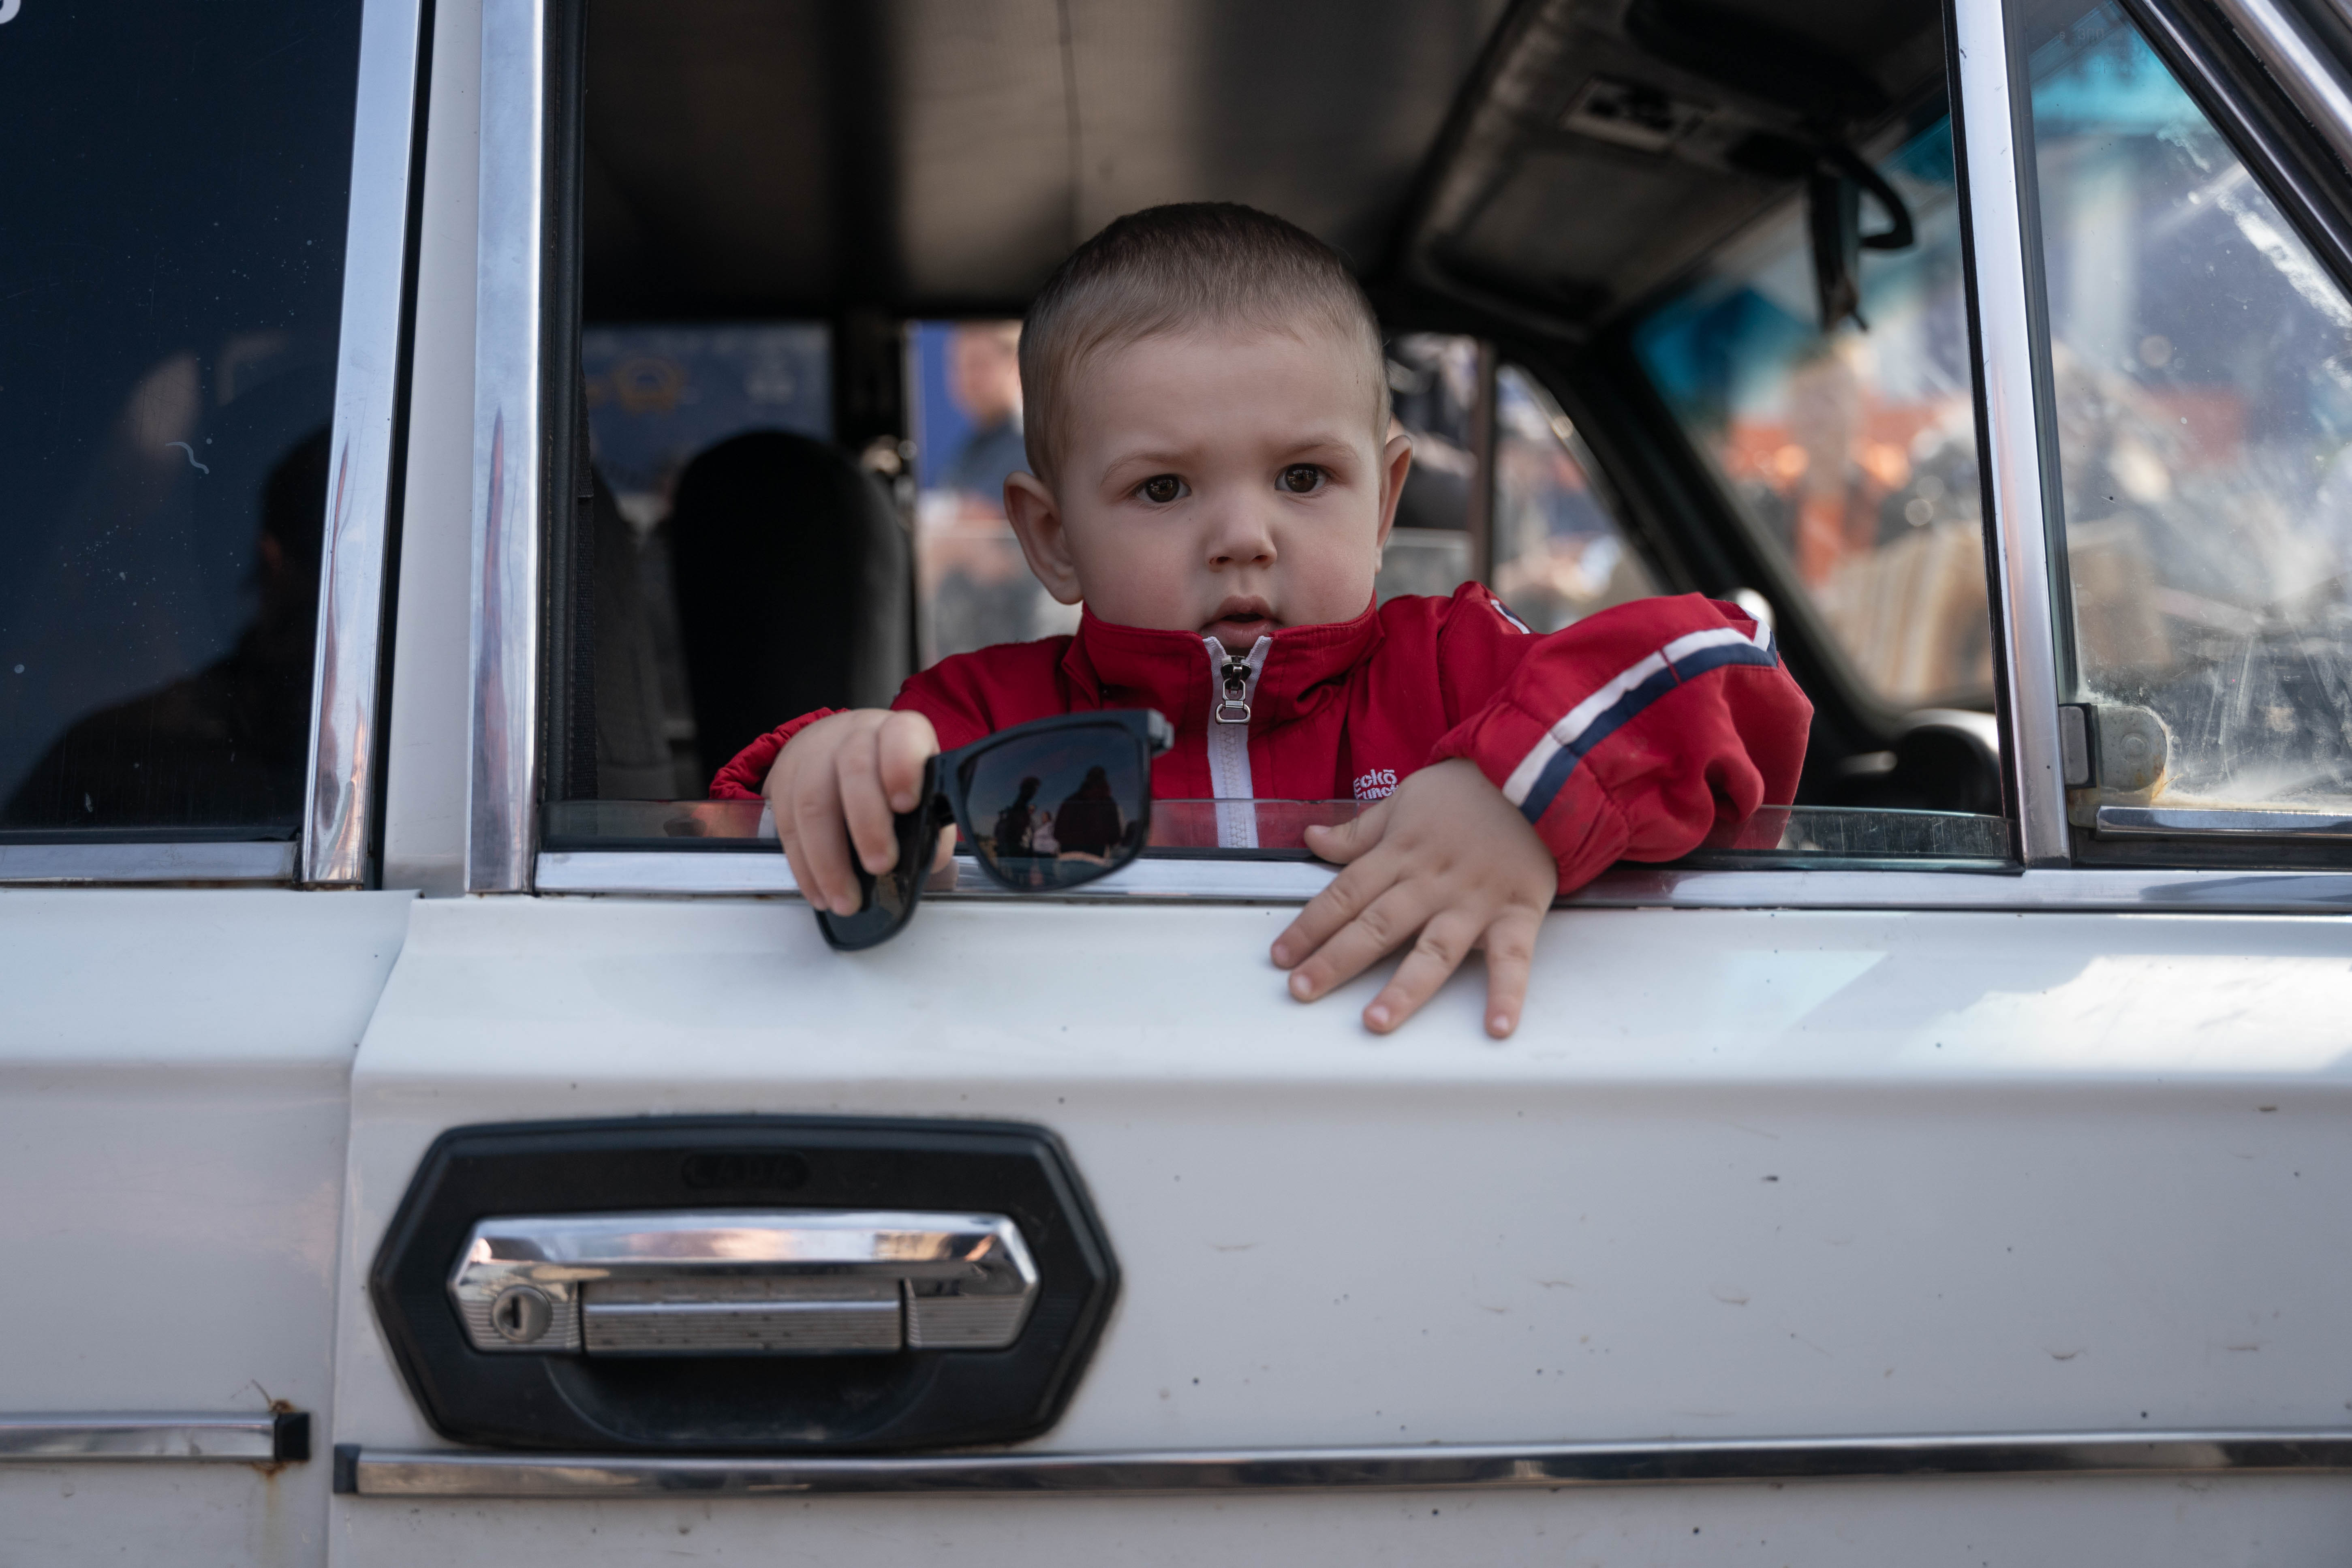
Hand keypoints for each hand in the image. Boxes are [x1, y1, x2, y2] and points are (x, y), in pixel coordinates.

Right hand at [765, 709, 952, 917]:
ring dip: (828, 860)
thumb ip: (931, 822)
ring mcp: (813, 755)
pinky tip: (819, 893)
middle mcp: (854, 736)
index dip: (901, 768)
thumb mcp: (921, 790)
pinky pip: (787, 825)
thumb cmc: (889, 777)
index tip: (906, 805)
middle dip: (867, 825)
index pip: (900, 737)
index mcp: (897, 733)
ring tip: (845, 900)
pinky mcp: (783, 780)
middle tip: (880, 867)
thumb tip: (928, 859)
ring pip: (813, 801)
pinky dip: (803, 867)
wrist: (837, 746)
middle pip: (854, 771)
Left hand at [1270, 759, 1554, 1037]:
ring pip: (1434, 949)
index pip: (1344, 894)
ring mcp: (1474, 900)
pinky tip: (1497, 1027)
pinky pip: (1513, 958)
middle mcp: (1431, 881)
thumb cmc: (1469, 789)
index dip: (1310, 926)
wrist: (1537, 772)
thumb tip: (1312, 839)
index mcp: (1400, 853)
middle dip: (1336, 960)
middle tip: (1302, 992)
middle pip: (1376, 925)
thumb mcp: (1405, 799)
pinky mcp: (1517, 911)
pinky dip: (1507, 993)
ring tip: (1376, 1021)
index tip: (1281, 956)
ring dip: (1405, 988)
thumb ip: (1360, 831)